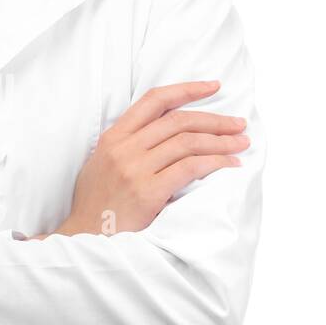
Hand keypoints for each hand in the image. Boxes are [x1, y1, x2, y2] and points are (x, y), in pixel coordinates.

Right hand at [55, 80, 249, 236]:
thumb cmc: (97, 204)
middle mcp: (124, 148)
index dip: (187, 89)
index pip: (154, 100)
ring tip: (241, 144)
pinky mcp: (147, 192)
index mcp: (113, 136)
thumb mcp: (102, 163)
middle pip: (178, 121)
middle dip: (215, 120)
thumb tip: (164, 132)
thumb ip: (128, 143)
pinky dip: (215, 162)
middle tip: (239, 124)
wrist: (84, 238)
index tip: (213, 87)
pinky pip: (189, 168)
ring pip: (187, 142)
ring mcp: (134, 169)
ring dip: (221, 141)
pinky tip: (230, 164)